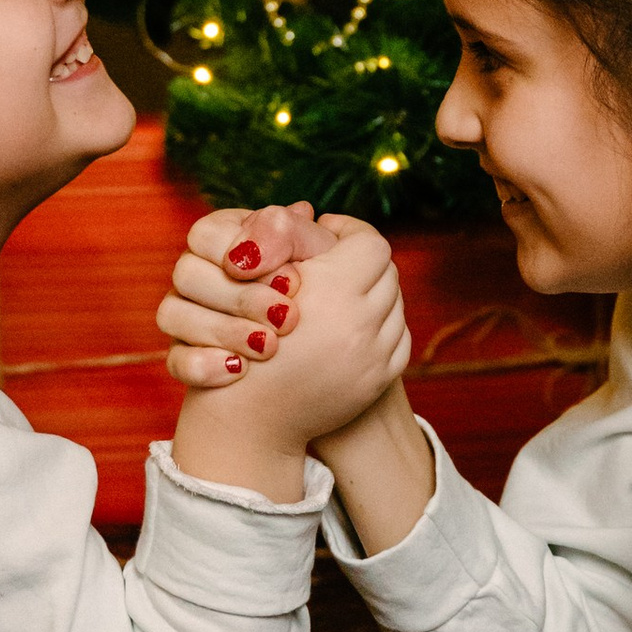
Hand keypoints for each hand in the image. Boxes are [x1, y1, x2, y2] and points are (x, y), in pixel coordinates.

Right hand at [153, 200, 329, 382]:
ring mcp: (187, 316)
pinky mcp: (186, 358)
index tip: (293, 282)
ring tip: (270, 347)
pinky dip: (204, 365)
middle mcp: (199, 273)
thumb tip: (257, 243)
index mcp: (226, 238)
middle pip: (186, 273)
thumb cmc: (329, 290)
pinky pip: (176, 360)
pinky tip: (239, 369)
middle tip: (288, 319)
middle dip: (240, 297)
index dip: (247, 256)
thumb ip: (290, 232)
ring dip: (225, 330)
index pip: (206, 233)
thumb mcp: (321, 254)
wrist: (334, 356)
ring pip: (172, 314)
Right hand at [167, 219, 410, 496]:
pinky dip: (377, 328)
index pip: (368, 240)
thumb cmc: (235, 340)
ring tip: (340, 295)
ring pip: (394, 304)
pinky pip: (396, 338)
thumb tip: (311, 210)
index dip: (345, 230)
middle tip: (333, 264)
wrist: (247, 421)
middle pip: (386, 270)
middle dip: (360, 263)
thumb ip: (285, 237)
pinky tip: (348, 327)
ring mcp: (376, 356)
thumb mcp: (254, 280)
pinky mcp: (379, 381)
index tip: (324, 232)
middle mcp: (363, 323)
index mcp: (334, 289)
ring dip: (371, 295)